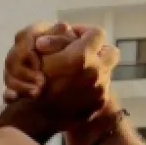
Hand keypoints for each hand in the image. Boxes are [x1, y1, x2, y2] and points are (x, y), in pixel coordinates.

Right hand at [3, 23, 117, 129]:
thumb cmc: (34, 80)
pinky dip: (92, 86)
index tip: (73, 37)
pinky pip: (102, 89)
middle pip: (111, 52)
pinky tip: (76, 90)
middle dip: (98, 50)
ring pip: (107, 71)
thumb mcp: (41, 52)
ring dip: (95, 69)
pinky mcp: (99, 103)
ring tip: (76, 74)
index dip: (84, 31)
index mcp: (83, 55)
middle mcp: (97, 71)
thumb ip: (58, 38)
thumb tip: (68, 28)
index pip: (97, 33)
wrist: (35, 116)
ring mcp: (100, 89)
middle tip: (82, 54)